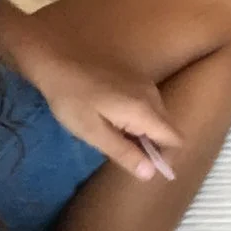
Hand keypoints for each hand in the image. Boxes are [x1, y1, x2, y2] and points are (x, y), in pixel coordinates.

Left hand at [1, 18, 183, 180]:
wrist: (56, 56)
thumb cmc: (71, 98)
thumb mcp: (93, 132)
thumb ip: (124, 153)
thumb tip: (151, 175)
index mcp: (144, 111)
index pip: (175, 139)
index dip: (164, 157)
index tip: (142, 165)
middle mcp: (152, 95)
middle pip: (168, 128)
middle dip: (152, 145)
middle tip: (121, 151)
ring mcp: (145, 83)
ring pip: (157, 116)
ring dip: (143, 131)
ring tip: (113, 134)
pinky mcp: (135, 76)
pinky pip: (147, 104)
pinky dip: (137, 117)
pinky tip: (111, 115)